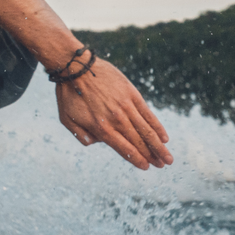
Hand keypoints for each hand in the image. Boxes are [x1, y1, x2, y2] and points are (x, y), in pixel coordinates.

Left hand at [55, 58, 171, 169]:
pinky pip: (148, 114)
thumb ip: (81, 136)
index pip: (123, 148)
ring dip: (159, 146)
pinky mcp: (131, 94)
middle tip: (162, 165)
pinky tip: (164, 137)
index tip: (146, 167)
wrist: (75, 67)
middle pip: (138, 142)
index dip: (136, 159)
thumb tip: (97, 144)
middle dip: (152, 156)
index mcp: (100, 128)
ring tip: (167, 158)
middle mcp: (116, 120)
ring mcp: (125, 106)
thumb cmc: (68, 94)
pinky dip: (157, 127)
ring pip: (146, 130)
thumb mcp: (66, 119)